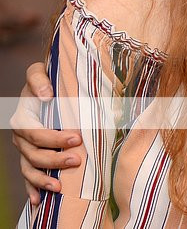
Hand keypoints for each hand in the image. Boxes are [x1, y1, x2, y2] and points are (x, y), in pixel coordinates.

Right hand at [9, 62, 82, 203]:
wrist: (44, 86)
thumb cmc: (45, 80)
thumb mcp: (39, 72)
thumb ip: (39, 79)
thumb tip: (46, 96)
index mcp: (23, 117)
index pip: (36, 134)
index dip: (54, 139)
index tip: (77, 139)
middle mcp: (21, 136)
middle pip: (34, 154)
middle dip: (55, 160)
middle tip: (77, 160)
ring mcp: (24, 149)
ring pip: (29, 169)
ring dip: (43, 180)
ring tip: (60, 188)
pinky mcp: (29, 157)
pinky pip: (27, 176)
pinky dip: (32, 189)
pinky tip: (37, 202)